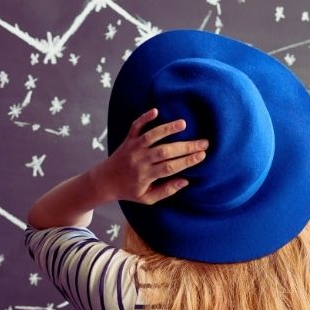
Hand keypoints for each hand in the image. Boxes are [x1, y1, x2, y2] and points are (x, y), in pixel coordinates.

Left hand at [90, 108, 207, 204]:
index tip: (203, 155)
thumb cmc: (129, 191)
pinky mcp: (128, 139)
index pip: (170, 168)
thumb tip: (186, 181)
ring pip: (151, 136)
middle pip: (165, 152)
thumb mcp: (147, 198)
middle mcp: (140, 160)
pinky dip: (144, 118)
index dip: (187, 161)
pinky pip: (135, 127)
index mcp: (146, 176)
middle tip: (204, 142)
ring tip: (184, 123)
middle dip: (186, 147)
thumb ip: (166, 191)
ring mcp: (133, 148)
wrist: (104, 181)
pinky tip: (156, 110)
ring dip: (167, 129)